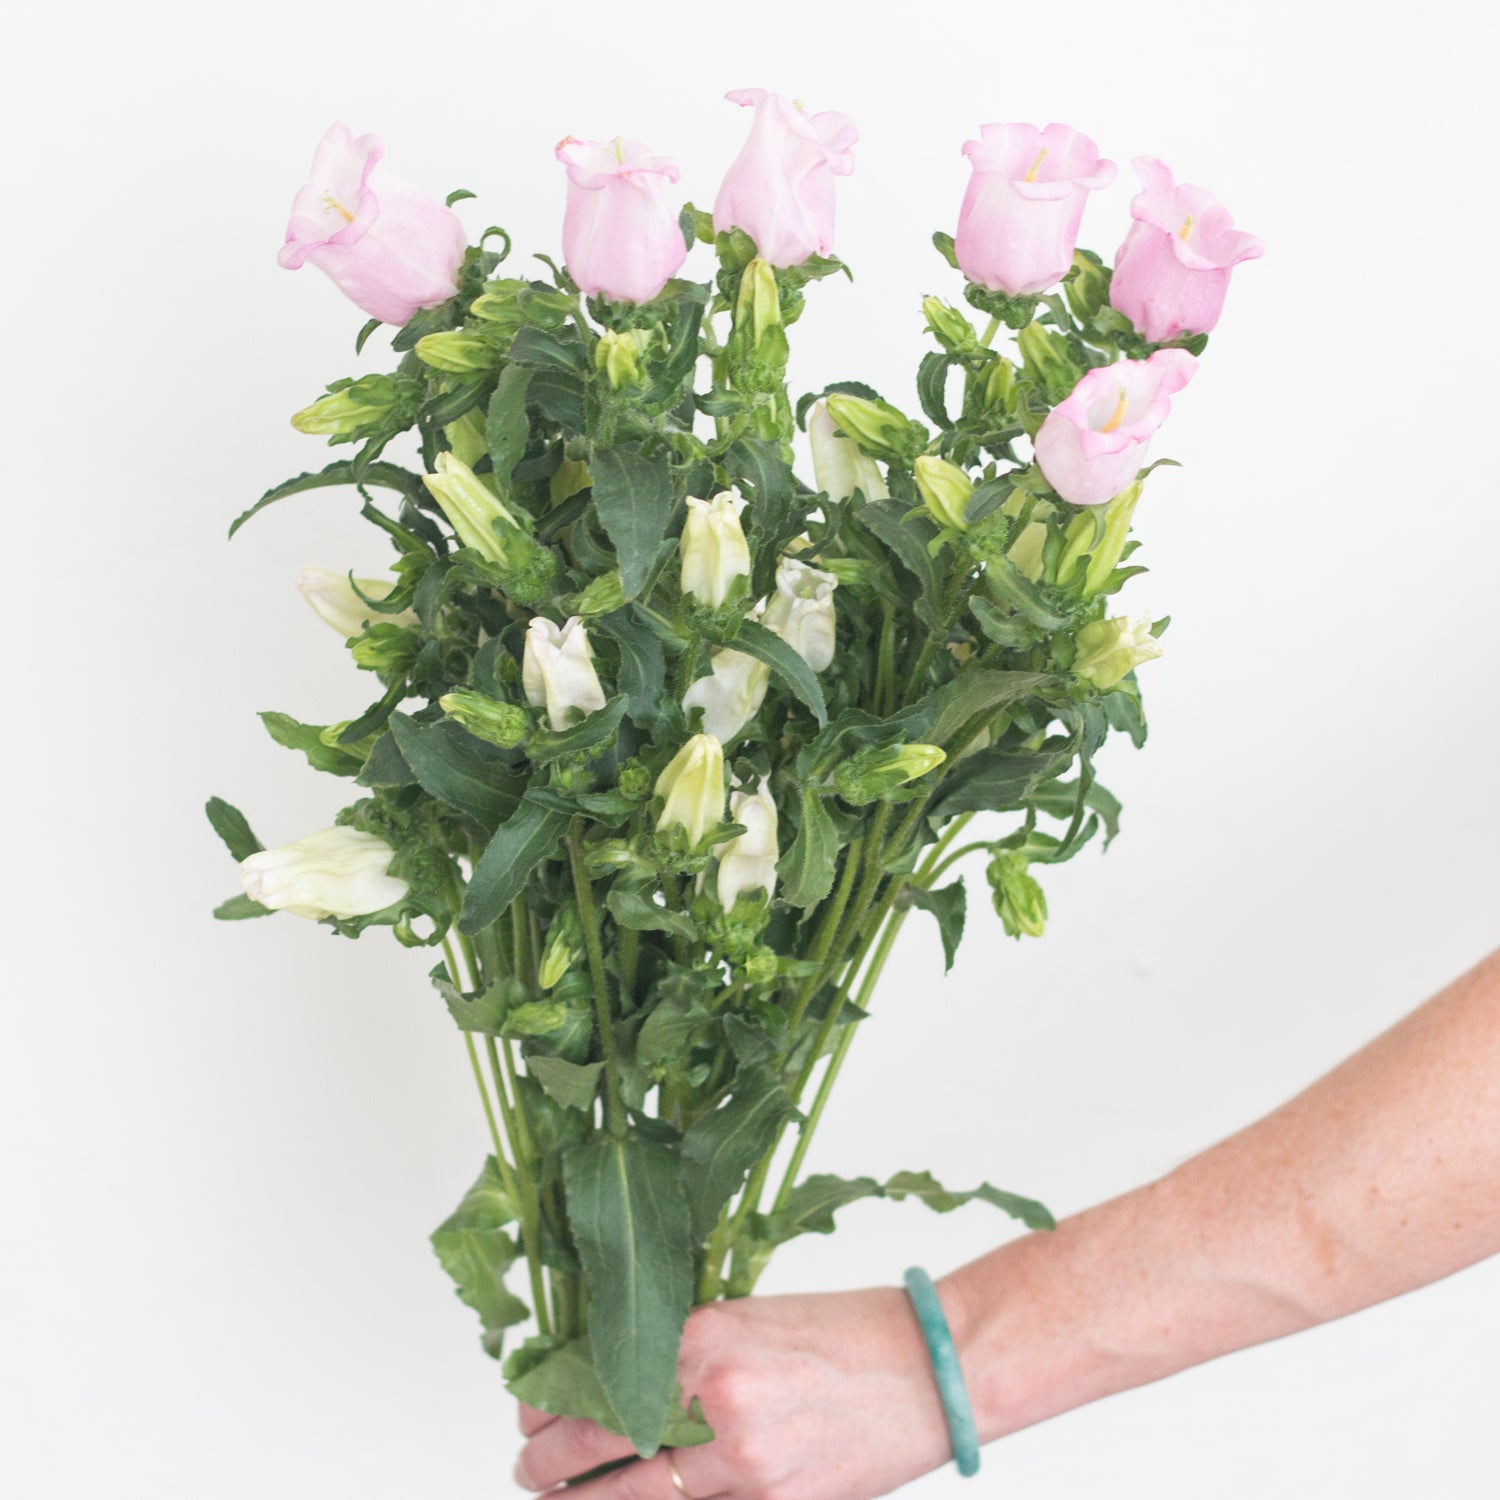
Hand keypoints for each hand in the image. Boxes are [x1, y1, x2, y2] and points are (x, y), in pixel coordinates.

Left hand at [513, 1286, 955, 1498]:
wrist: (935, 1369)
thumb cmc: (851, 1332)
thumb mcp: (756, 1315)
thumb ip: (689, 1348)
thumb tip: (619, 1377)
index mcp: (708, 1334)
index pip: (599, 1374)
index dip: (550, 1399)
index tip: (529, 1406)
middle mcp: (719, 1397)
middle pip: (602, 1443)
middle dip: (549, 1461)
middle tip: (530, 1465)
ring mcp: (748, 1463)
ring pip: (641, 1498)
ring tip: (557, 1498)